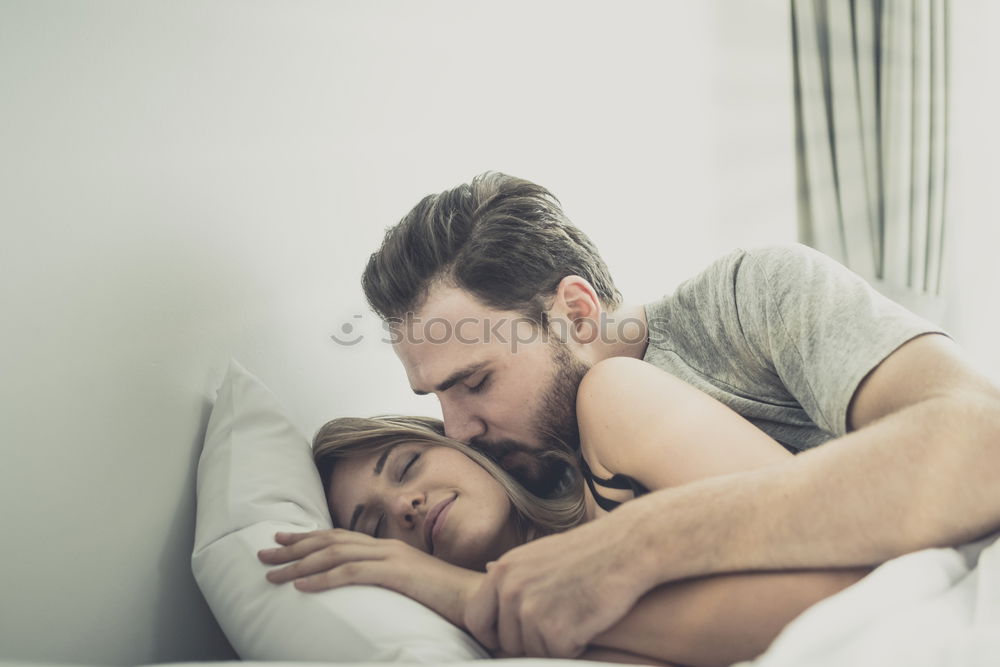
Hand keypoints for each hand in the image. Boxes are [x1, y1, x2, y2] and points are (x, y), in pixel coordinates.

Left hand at [258, 529, 481, 624]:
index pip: (341, 538)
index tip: (283, 541)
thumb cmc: (450, 601)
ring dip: (299, 565)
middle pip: (331, 541)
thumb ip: (390, 585)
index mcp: (390, 549)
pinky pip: (352, 573)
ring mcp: (392, 557)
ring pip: (335, 555)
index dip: (309, 538)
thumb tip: (367, 594)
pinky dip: (323, 578)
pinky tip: (301, 586)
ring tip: (273, 575)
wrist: (480, 600)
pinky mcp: (397, 573)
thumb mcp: (413, 590)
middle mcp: (387, 547)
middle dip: (294, 547)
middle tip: (264, 553)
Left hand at [464, 514, 650, 657]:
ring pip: (533, 653)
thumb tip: (486, 570)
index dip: (491, 635)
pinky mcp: (556, 631)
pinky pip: (557, 657)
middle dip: (530, 642)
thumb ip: (513, 571)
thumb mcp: (538, 552)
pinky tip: (587, 622)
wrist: (626, 548)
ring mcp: (532, 611)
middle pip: (507, 643)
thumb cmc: (587, 551)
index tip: (507, 639)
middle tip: (558, 622)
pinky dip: (575, 647)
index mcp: (503, 571)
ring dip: (554, 644)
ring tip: (576, 615)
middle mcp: (511, 591)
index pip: (475, 618)